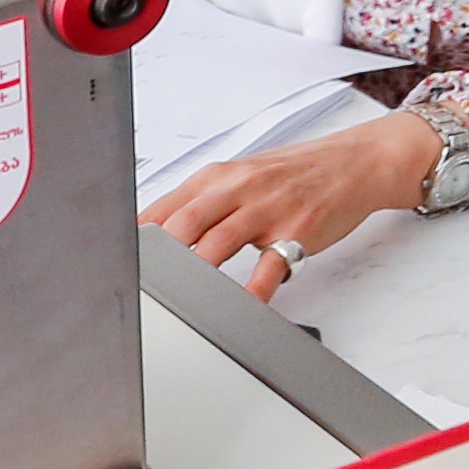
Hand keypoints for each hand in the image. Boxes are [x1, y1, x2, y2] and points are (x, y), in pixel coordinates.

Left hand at [144, 110, 440, 302]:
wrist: (353, 162)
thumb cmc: (293, 174)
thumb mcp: (241, 176)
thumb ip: (200, 203)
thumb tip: (151, 233)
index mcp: (218, 177)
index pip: (165, 207)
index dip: (137, 237)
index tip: (115, 263)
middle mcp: (239, 188)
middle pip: (184, 223)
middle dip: (157, 257)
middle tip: (137, 287)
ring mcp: (268, 208)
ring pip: (218, 242)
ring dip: (194, 273)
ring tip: (175, 300)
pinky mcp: (297, 230)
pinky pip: (270, 265)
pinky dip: (254, 289)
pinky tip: (244, 306)